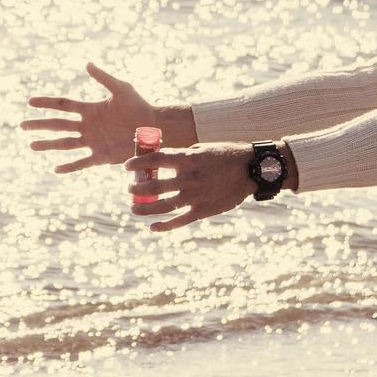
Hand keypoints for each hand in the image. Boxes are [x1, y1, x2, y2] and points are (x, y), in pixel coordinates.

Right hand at [22, 63, 175, 171]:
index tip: (30, 101)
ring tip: (32, 146)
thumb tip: (87, 63)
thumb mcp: (122, 89)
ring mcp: (93, 142)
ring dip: (48, 145)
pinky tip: (55, 168)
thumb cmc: (139, 106)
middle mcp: (88, 126)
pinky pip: (81, 162)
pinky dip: (69, 166)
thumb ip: (104, 78)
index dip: (47, 103)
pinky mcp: (101, 156)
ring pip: (65, 144)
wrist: (154, 128)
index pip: (63, 106)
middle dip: (40, 125)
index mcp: (91, 109)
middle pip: (58, 125)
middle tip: (22, 125)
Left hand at [129, 143, 253, 230]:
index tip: (126, 167)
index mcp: (187, 159)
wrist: (250, 170)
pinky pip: (179, 221)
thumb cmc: (224, 155)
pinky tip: (153, 227)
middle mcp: (188, 178)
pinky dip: (164, 226)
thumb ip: (181, 155)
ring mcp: (195, 196)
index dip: (137, 163)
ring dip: (144, 208)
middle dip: (137, 188)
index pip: (155, 160)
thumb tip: (160, 158)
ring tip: (134, 208)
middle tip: (129, 189)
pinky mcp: (203, 210)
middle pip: (154, 186)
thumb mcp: (200, 149)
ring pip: (163, 206)